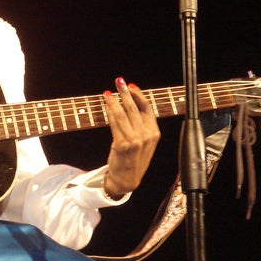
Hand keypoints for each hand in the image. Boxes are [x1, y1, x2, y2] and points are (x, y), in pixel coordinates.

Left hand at [103, 78, 160, 197]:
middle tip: (119, 81)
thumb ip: (141, 125)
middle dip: (125, 93)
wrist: (126, 179)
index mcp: (154, 133)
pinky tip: (107, 105)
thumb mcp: (144, 141)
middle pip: (135, 108)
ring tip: (108, 92)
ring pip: (123, 114)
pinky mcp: (122, 144)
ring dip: (115, 101)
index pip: (147, 108)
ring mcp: (135, 140)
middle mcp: (146, 135)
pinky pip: (115, 123)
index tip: (131, 85)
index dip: (138, 94)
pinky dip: (110, 112)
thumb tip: (132, 103)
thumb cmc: (133, 158)